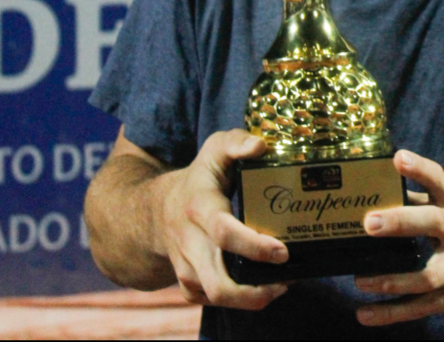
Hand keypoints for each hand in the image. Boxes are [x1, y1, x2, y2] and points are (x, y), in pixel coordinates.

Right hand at [154, 129, 289, 309]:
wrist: (156, 210)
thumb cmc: (198, 177)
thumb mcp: (214, 149)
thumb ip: (236, 142)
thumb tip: (260, 145)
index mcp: (199, 207)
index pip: (224, 233)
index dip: (254, 246)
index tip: (282, 251)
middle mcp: (190, 242)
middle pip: (218, 282)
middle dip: (254, 291)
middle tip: (286, 279)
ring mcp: (187, 266)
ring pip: (216, 297)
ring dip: (252, 298)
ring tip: (282, 285)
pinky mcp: (189, 283)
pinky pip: (212, 301)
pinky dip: (239, 301)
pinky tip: (263, 288)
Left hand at [354, 150, 443, 325]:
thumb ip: (420, 204)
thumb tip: (375, 194)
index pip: (439, 181)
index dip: (419, 168)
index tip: (398, 158)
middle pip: (434, 222)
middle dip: (401, 221)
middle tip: (369, 224)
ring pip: (425, 275)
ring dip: (390, 279)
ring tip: (361, 280)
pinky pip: (422, 307)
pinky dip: (392, 312)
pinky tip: (365, 314)